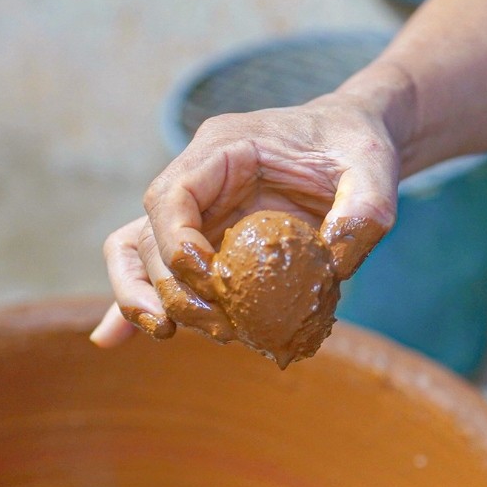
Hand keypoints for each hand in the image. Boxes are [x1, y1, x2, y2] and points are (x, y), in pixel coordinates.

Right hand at [90, 92, 399, 345]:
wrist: (351, 145)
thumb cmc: (358, 149)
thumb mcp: (375, 171)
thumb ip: (364, 213)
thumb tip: (332, 267)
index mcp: (224, 149)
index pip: (170, 196)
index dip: (178, 245)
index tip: (213, 283)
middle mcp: (197, 179)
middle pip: (148, 236)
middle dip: (171, 288)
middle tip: (220, 326)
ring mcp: (195, 212)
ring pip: (136, 253)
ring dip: (142, 299)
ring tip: (168, 335)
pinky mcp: (202, 240)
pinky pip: (155, 270)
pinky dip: (133, 305)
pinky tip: (111, 341)